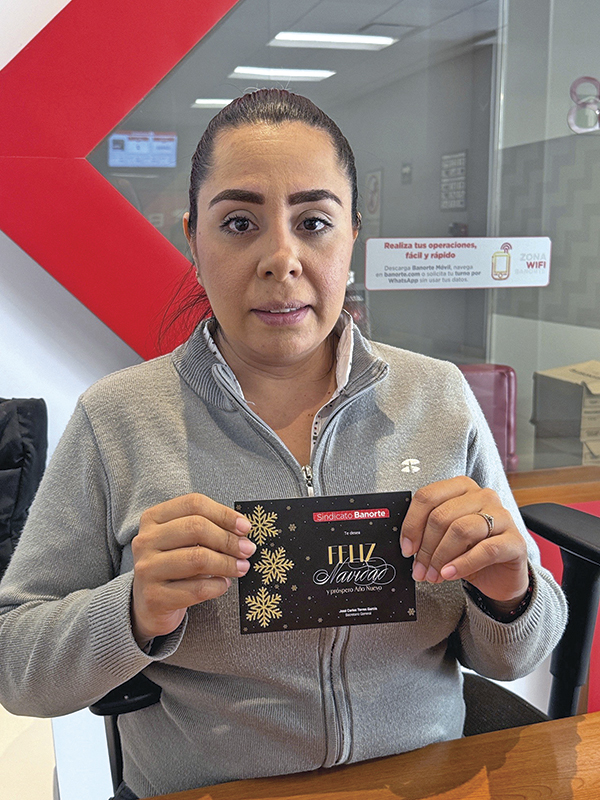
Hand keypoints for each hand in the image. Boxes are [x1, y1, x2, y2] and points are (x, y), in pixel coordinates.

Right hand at [131, 494, 254, 645]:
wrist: (150, 605)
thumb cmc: (174, 566)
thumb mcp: (185, 542)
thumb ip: (208, 530)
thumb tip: (242, 531)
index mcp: (153, 518)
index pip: (193, 504)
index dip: (224, 513)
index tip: (245, 527)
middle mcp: (145, 540)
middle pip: (196, 528)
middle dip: (229, 539)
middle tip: (248, 550)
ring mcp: (146, 569)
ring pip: (197, 558)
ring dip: (227, 563)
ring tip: (241, 567)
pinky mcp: (154, 597)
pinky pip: (197, 589)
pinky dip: (218, 586)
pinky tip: (224, 584)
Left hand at [400, 477, 528, 609]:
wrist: (501, 576)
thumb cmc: (470, 551)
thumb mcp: (445, 537)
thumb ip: (428, 532)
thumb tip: (407, 544)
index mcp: (462, 488)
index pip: (428, 496)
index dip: (412, 524)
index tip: (406, 547)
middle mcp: (483, 496)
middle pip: (442, 516)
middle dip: (425, 547)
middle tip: (420, 568)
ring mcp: (502, 516)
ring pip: (461, 530)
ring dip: (441, 557)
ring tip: (433, 575)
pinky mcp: (515, 540)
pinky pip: (485, 550)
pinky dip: (462, 564)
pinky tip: (450, 574)